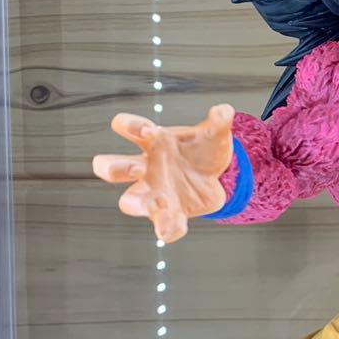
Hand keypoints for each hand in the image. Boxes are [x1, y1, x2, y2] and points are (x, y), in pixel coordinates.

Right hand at [92, 104, 235, 242]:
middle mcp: (145, 168)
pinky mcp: (169, 213)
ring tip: (149, 206)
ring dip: (135, 204)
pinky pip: (163, 225)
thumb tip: (224, 111)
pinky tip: (175, 227)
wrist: (216, 177)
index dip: (130, 126)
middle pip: (113, 167)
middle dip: (113, 167)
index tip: (146, 130)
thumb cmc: (202, 151)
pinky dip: (168, 228)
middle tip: (131, 167)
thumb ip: (219, 123)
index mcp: (153, 141)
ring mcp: (155, 192)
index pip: (128, 127)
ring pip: (129, 201)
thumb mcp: (214, 135)